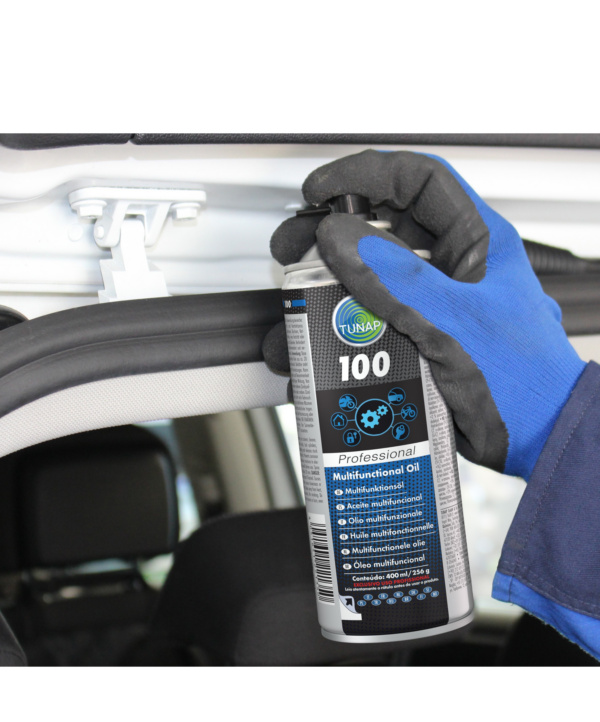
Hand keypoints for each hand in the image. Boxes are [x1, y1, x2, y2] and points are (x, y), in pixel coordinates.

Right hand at [268, 150, 585, 479]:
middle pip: (378, 230)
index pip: (416, 181)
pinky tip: (312, 357)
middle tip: (291, 250)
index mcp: (475, 242)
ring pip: (363, 283)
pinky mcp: (413, 340)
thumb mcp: (455, 320)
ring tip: (292, 312)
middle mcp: (449, 267)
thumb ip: (396, 277)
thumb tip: (340, 236)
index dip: (364, 174)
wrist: (536, 439)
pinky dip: (332, 340)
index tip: (318, 192)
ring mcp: (429, 304)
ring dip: (321, 295)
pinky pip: (363, 328)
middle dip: (327, 237)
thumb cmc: (525, 380)